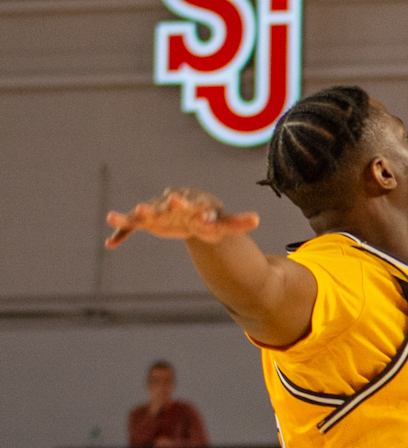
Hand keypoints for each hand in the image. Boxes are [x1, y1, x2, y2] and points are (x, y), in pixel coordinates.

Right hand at [106, 189, 257, 248]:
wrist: (190, 210)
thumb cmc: (209, 218)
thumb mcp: (223, 224)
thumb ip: (238, 223)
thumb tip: (257, 219)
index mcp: (197, 206)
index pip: (201, 209)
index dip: (203, 215)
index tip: (205, 219)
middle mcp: (176, 206)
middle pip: (173, 205)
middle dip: (171, 205)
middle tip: (166, 203)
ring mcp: (159, 211)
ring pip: (148, 212)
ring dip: (138, 214)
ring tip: (119, 217)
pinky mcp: (146, 219)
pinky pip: (131, 225)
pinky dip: (121, 231)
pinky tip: (110, 244)